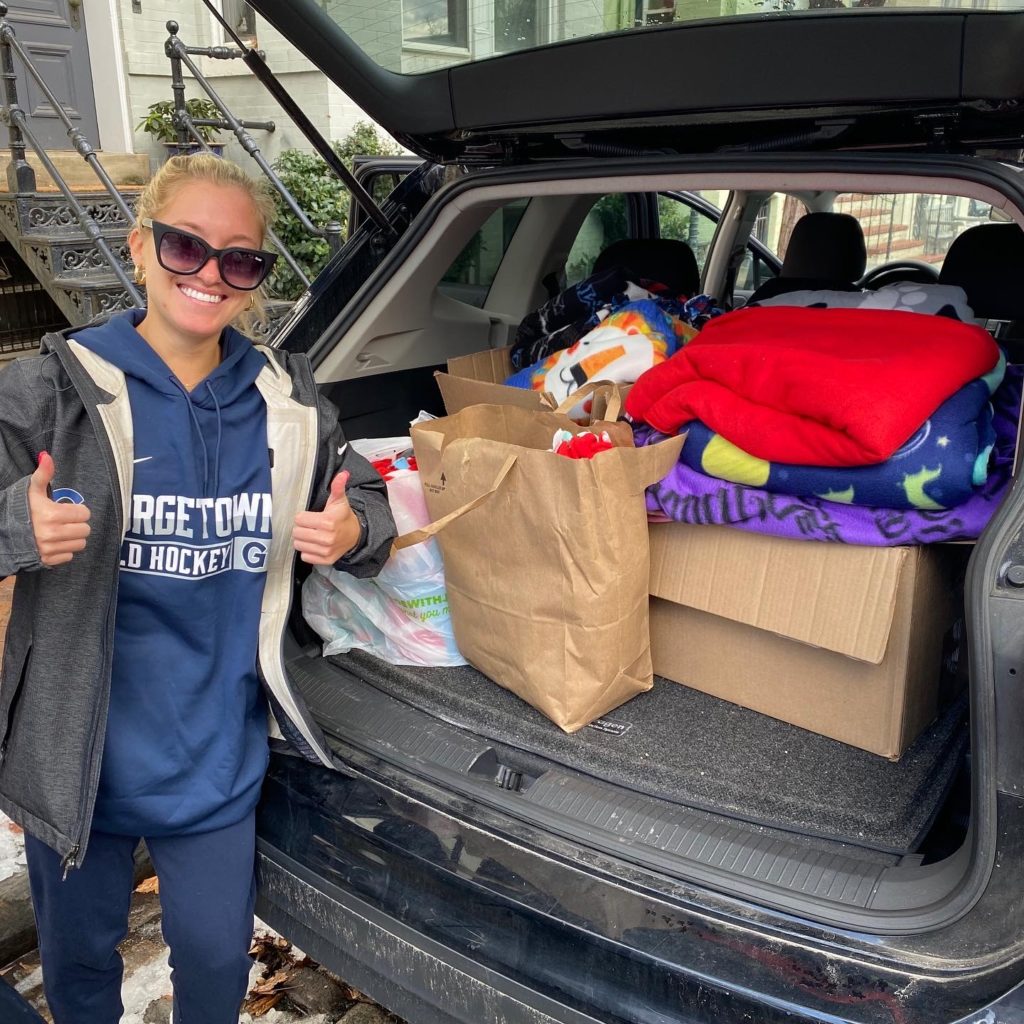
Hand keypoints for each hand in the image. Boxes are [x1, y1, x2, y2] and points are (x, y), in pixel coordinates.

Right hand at [28, 452, 90, 566]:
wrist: (2, 533)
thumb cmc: (20, 510)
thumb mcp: (31, 491)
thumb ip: (43, 474)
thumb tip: (47, 456)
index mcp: (52, 514)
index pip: (85, 514)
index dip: (77, 511)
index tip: (66, 510)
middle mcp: (53, 533)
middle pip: (85, 530)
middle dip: (77, 524)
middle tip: (64, 521)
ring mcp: (50, 549)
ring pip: (80, 544)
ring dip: (73, 538)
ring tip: (60, 532)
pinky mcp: (48, 560)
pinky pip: (69, 556)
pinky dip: (64, 550)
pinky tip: (54, 543)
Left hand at [292, 471, 361, 564]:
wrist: (355, 535)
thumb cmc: (342, 516)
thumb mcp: (339, 500)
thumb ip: (337, 487)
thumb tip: (343, 474)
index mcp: (328, 521)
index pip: (299, 519)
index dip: (302, 517)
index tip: (310, 517)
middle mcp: (327, 538)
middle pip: (297, 532)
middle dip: (301, 528)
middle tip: (310, 526)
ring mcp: (326, 550)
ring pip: (299, 544)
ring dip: (302, 540)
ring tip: (312, 535)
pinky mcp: (325, 560)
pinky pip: (305, 556)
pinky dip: (307, 551)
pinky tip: (314, 545)